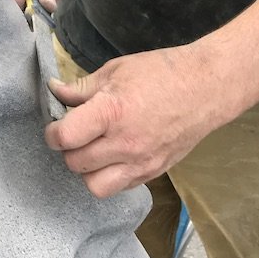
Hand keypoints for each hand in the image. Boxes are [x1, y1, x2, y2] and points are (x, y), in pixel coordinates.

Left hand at [44, 46, 220, 197]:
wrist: (205, 88)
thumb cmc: (161, 72)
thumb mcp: (116, 70)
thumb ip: (82, 88)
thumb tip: (55, 91)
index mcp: (112, 113)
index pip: (66, 137)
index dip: (53, 133)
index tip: (55, 125)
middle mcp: (125, 144)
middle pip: (75, 164)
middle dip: (68, 149)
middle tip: (75, 133)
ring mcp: (141, 163)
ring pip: (95, 186)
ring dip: (87, 170)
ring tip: (92, 149)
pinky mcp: (154, 173)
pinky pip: (120, 187)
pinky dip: (109, 176)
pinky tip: (113, 156)